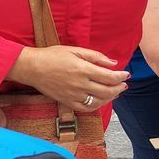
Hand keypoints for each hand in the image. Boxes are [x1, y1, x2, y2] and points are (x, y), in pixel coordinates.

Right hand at [6, 45, 129, 111]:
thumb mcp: (76, 50)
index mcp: (83, 69)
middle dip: (119, 88)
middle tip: (123, 84)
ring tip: (115, 92)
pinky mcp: (67, 102)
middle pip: (107, 91)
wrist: (32, 67)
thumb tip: (113, 63)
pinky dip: (96, 106)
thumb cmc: (53, 56)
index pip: (109, 77)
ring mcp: (73, 95)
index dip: (121, 77)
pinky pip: (86, 108)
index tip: (126, 74)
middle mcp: (80, 84)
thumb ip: (96, 56)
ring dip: (110, 98)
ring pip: (98, 101)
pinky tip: (101, 100)